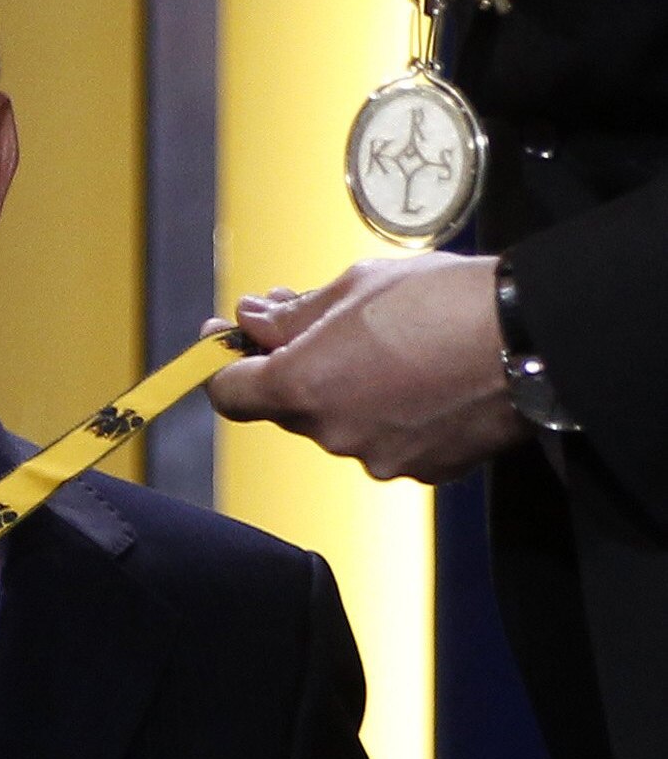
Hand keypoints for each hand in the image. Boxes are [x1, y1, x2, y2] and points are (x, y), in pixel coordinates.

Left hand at [202, 253, 530, 482]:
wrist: (533, 338)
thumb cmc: (442, 302)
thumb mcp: (354, 288)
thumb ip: (293, 314)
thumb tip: (252, 320)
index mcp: (300, 387)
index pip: (228, 394)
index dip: (226, 365)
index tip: (232, 340)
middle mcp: (331, 433)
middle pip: (288, 406)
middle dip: (297, 367)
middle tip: (321, 325)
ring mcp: (378, 458)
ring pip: (340, 423)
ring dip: (348, 390)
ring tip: (392, 347)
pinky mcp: (424, 471)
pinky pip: (386, 440)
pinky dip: (391, 413)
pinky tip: (423, 378)